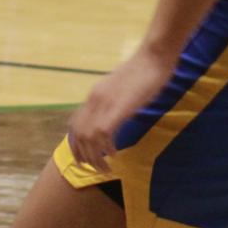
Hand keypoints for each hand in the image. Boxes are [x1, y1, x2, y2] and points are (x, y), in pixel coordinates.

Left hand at [66, 45, 173, 170]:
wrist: (154, 57)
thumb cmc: (144, 73)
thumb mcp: (121, 90)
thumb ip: (113, 103)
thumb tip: (112, 121)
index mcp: (94, 95)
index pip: (74, 125)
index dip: (76, 145)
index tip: (84, 161)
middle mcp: (94, 99)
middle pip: (77, 134)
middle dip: (84, 157)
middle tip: (96, 170)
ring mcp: (105, 102)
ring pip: (88, 136)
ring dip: (95, 157)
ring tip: (106, 169)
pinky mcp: (119, 106)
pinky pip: (103, 131)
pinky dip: (106, 146)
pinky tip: (115, 153)